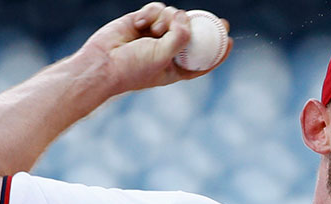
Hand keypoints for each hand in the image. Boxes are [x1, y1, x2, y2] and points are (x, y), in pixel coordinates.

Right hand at [81, 3, 232, 93]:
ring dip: (168, 19)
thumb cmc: (132, 68)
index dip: (217, 51)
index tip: (230, 40)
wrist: (101, 63)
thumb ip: (180, 37)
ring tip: (154, 30)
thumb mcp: (163, 57)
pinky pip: (157, 9)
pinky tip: (139, 24)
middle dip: (203, 27)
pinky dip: (151, 13)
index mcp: (176, 68)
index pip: (202, 60)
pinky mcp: (142, 21)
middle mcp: (167, 50)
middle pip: (192, 33)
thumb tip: (186, 17)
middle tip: (220, 21)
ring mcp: (155, 35)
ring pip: (174, 16)